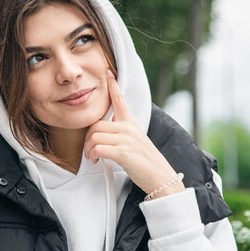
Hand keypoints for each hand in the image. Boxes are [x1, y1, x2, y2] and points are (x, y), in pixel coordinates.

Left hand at [84, 70, 184, 198]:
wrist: (161, 177)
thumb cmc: (146, 162)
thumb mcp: (136, 142)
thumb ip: (123, 134)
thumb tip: (105, 134)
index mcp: (132, 124)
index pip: (120, 100)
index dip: (113, 86)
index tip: (108, 73)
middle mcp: (129, 128)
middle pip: (96, 124)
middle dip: (88, 139)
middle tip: (89, 151)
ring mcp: (126, 139)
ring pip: (95, 136)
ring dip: (88, 149)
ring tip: (92, 157)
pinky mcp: (123, 152)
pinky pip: (98, 148)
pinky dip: (93, 155)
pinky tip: (97, 161)